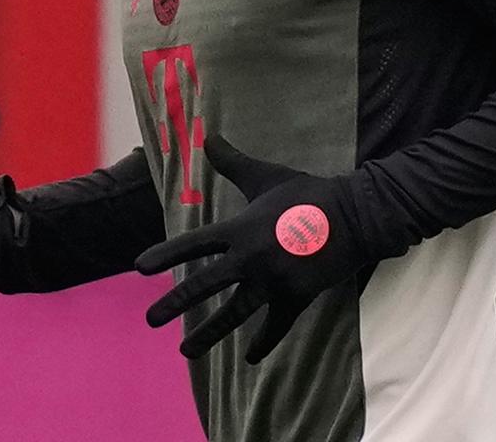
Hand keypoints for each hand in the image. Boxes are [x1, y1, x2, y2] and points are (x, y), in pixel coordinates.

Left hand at [135, 136, 369, 363]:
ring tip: (186, 352)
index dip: (165, 255)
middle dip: (175, 304)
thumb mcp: (266, 176)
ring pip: (234, 314)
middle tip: (150, 320)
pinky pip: (275, 326)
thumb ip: (233, 162)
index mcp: (240, 229)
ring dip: (209, 334)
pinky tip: (250, 359)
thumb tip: (207, 136)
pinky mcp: (296, 296)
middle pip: (205, 285)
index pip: (193, 244)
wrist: (355, 214)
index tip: (140, 268)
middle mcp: (251, 258)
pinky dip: (263, 343)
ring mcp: (273, 281)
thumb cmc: (308, 193)